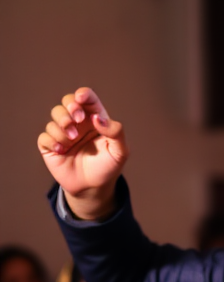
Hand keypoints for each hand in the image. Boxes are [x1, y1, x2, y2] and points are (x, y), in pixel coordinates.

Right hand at [37, 87, 127, 220]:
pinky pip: (44, 136)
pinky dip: (53, 141)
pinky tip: (62, 150)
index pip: (88, 99)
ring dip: (63, 125)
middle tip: (77, 119)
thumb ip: (116, 132)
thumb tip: (98, 118)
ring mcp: (63, 133)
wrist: (94, 187)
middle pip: (67, 102)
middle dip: (70, 106)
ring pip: (55, 115)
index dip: (83, 94)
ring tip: (73, 139)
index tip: (81, 97)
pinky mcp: (50, 145)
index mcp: (95, 119)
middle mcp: (78, 123)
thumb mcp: (120, 152)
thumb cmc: (108, 167)